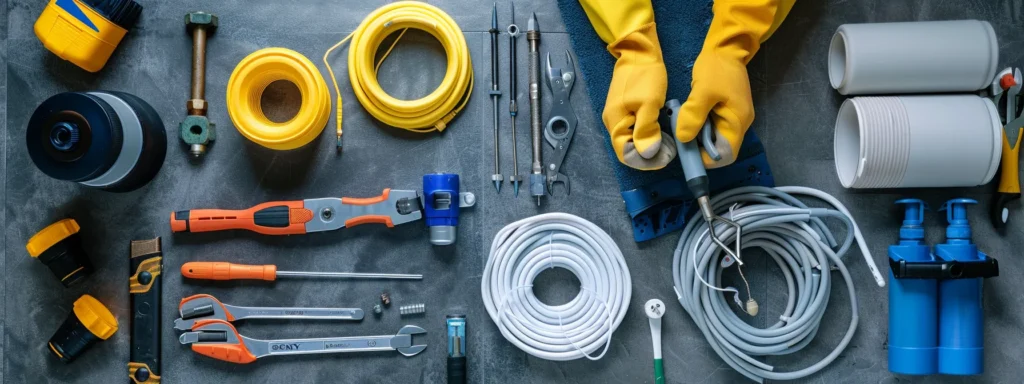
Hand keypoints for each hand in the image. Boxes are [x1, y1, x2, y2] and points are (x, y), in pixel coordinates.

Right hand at [604, 23, 676, 169]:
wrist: (638, 52)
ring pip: (631, 140)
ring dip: (648, 145)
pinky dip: (646, 135)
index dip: (645, 161)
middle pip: (627, 149)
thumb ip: (646, 130)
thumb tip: (647, 154)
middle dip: (648, 155)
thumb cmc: (645, 76)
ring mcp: (617, 115)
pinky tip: (659, 132)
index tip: (665, 158)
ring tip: (668, 143)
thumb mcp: (649, 104)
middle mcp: (612, 122)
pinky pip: (633, 130)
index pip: (625, 153)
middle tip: (670, 151)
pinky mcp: (624, 110)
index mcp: (615, 121)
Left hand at [676, 51, 753, 168]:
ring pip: (714, 136)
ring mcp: (733, 116)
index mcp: (738, 121)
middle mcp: (739, 123)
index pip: (726, 154)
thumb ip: (693, 116)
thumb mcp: (702, 91)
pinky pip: (712, 125)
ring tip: (682, 122)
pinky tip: (688, 115)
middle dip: (699, 145)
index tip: (688, 152)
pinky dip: (699, 124)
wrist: (726, 47)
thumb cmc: (717, 67)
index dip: (707, 158)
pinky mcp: (725, 110)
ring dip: (697, 133)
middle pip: (719, 147)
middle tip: (680, 135)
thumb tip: (683, 139)